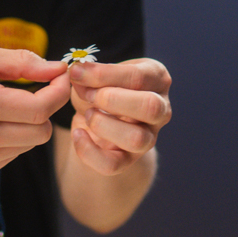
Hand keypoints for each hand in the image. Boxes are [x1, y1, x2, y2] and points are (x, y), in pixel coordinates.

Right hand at [0, 47, 70, 184]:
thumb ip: (20, 62)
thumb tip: (58, 69)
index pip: (38, 110)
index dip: (58, 93)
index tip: (60, 77)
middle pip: (40, 133)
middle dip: (44, 110)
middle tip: (34, 91)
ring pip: (27, 146)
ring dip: (25, 126)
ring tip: (1, 107)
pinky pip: (10, 158)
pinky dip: (9, 140)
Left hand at [65, 57, 170, 173]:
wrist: (100, 118)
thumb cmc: (102, 88)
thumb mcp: (96, 75)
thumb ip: (88, 74)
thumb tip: (77, 73)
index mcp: (156, 78)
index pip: (138, 77)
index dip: (104, 75)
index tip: (76, 72)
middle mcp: (161, 109)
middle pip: (150, 107)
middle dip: (112, 99)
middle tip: (88, 95)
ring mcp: (149, 137)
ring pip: (136, 139)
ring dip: (102, 124)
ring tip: (88, 114)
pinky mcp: (131, 159)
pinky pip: (113, 164)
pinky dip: (88, 151)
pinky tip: (78, 134)